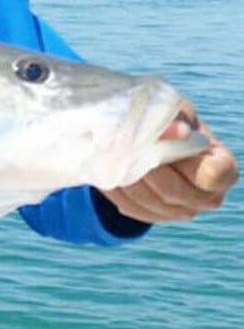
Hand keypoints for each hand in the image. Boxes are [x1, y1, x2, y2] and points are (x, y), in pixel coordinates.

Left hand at [103, 103, 237, 222]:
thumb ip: (174, 120)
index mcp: (221, 168)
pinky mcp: (155, 215)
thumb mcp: (172, 113)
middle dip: (145, 168)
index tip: (159, 141)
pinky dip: (116, 188)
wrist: (151, 137)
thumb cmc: (168, 121)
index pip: (211, 175)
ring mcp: (182, 210)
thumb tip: (178, 131)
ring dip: (126, 177)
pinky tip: (108, 168)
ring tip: (113, 155)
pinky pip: (132, 207)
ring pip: (148, 201)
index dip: (183, 159)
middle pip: (173, 191)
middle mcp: (207, 196)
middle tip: (124, 148)